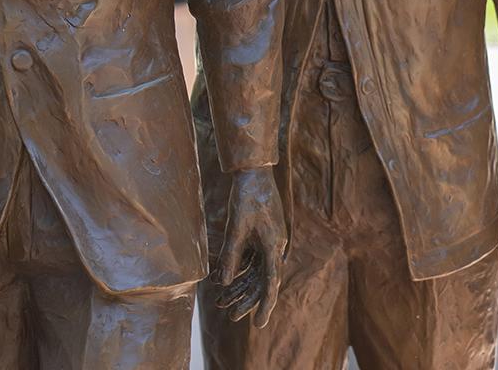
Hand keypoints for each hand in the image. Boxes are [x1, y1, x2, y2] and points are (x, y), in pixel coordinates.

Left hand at [214, 167, 287, 325]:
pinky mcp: (262, 236)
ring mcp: (269, 242)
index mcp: (274, 248)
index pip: (270, 285)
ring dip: (240, 285)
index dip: (264, 307)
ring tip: (222, 300)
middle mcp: (275, 248)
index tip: (258, 325)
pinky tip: (224, 280)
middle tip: (230, 314)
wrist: (253, 173)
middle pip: (261, 281)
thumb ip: (231, 256)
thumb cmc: (246, 198)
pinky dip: (239, 269)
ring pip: (255, 271)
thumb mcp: (235, 228)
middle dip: (245, 298)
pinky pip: (251, 259)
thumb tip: (224, 282)